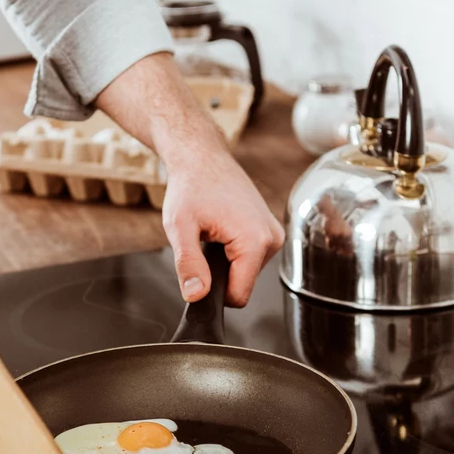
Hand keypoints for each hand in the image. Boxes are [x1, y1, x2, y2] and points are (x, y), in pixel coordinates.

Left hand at [91, 53, 282, 306]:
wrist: (202, 157)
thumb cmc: (190, 187)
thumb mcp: (179, 228)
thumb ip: (188, 264)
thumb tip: (196, 295)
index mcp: (256, 241)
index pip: (238, 296)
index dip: (213, 292)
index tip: (197, 270)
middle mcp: (272, 239)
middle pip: (242, 285)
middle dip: (218, 272)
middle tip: (202, 242)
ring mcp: (274, 234)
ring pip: (245, 273)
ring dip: (224, 261)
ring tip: (211, 232)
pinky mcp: (270, 231)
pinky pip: (249, 259)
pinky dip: (232, 251)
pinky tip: (221, 229)